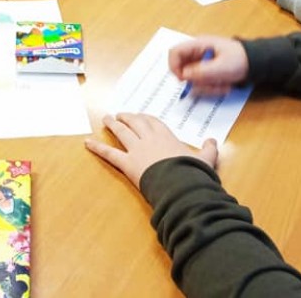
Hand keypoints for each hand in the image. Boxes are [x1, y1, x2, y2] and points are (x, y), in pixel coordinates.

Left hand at [85, 113, 218, 187]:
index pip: (153, 122)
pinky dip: (97, 148)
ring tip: (106, 118)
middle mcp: (150, 139)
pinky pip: (109, 153)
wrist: (181, 186)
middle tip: (120, 114)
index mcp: (167, 136)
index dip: (146, 118)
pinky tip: (87, 142)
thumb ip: (208, 149)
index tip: (141, 116)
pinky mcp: (128, 163)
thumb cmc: (193, 173)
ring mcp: (137, 149)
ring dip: (113, 124)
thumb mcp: (206, 160)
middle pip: (135, 123)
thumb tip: (213, 140)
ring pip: (122, 132)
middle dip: (127, 117)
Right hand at [168, 36, 248, 96]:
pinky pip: (200, 83)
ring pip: (192, 79)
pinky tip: (223, 85)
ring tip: (222, 86)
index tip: (183, 80)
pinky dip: (210, 87)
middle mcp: (196, 53)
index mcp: (198, 44)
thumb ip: (201, 71)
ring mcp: (201, 63)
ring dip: (206, 86)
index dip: (174, 66)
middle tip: (210, 85)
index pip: (174, 52)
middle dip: (196, 81)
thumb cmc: (240, 60)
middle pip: (182, 69)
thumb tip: (184, 75)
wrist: (256, 63)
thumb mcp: (221, 67)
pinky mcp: (206, 71)